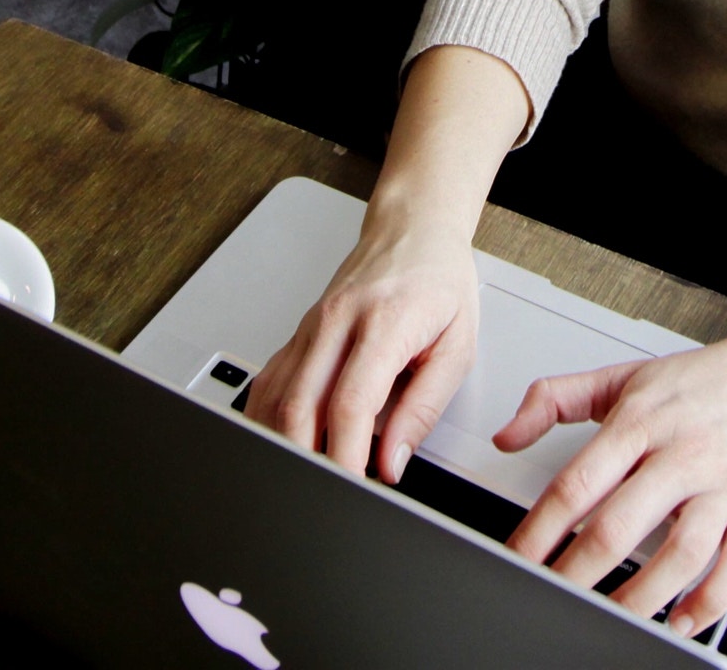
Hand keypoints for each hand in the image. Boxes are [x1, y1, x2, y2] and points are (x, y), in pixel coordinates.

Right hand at [244, 211, 479, 483]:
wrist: (413, 230)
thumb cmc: (440, 282)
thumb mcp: (458, 345)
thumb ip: (425, 406)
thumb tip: (393, 461)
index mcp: (384, 322)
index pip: (351, 402)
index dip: (346, 454)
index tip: (353, 488)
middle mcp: (337, 322)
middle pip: (300, 405)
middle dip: (304, 460)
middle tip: (322, 496)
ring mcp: (311, 326)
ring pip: (275, 397)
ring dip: (280, 444)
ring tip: (299, 480)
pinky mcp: (299, 333)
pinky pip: (270, 382)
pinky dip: (268, 420)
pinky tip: (279, 444)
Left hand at [495, 331, 726, 640]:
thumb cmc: (702, 382)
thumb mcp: (622, 377)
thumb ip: (555, 398)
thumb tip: (505, 435)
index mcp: (641, 421)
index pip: (579, 482)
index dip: (541, 527)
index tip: (519, 558)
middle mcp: (683, 454)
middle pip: (621, 524)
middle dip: (578, 572)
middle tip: (551, 597)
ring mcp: (724, 485)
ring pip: (680, 552)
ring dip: (640, 595)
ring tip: (608, 617)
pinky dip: (709, 600)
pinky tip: (679, 621)